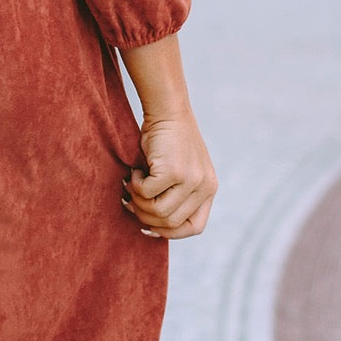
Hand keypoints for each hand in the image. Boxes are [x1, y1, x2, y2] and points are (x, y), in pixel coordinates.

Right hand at [120, 110, 217, 239]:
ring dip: (139, 200)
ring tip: (134, 182)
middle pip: (171, 223)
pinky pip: (147, 193)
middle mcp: (205, 186)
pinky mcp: (174, 171)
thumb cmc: (167, 139)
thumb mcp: (181, 170)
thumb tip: (150, 225)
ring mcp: (191, 180)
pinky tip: (137, 170)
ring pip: (158, 212)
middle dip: (146, 216)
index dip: (169, 232)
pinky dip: (136, 184)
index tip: (149, 225)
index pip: (194, 227)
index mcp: (209, 188)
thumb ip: (175, 194)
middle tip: (131, 200)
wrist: (167, 108)